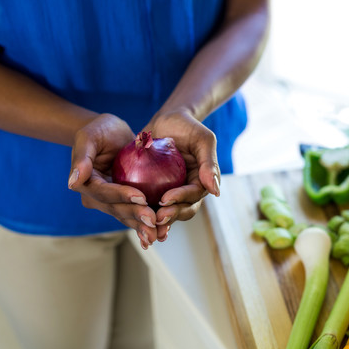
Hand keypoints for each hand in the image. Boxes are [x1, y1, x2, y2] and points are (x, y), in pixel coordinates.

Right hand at [68, 113, 159, 248]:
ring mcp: (112, 202)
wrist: (112, 134)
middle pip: (117, 209)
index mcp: (86, 184)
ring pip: (127, 216)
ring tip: (158, 234)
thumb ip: (82, 157)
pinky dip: (147, 224)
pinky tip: (161, 234)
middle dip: (135, 216)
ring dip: (142, 226)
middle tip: (154, 221)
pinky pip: (136, 214)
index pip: (104, 193)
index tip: (140, 196)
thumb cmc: (99, 130)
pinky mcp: (126, 201)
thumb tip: (73, 182)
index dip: (121, 196)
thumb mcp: (89, 136)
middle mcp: (97, 197)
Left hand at [144, 110, 220, 239]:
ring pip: (168, 212)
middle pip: (183, 209)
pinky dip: (144, 214)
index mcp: (202, 182)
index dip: (180, 199)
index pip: (193, 195)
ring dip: (159, 222)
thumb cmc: (187, 126)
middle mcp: (188, 191)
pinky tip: (132, 218)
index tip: (165, 199)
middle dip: (171, 216)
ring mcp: (172, 192)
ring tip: (147, 227)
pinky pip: (150, 204)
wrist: (167, 121)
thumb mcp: (203, 140)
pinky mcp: (155, 191)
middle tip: (156, 218)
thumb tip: (216, 192)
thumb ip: (210, 164)